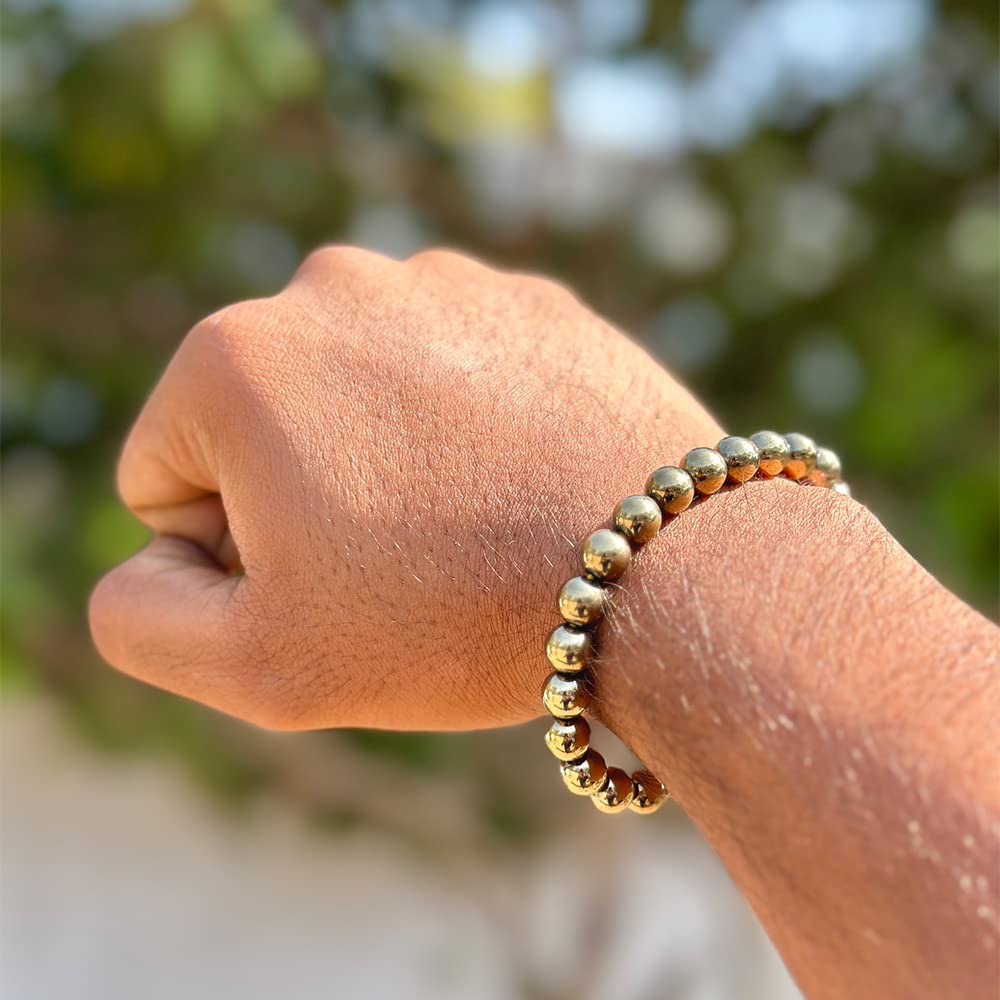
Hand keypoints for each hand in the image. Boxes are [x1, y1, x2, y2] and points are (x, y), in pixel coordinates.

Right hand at [90, 247, 721, 730]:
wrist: (666, 573)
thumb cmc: (456, 620)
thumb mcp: (257, 665)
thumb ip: (140, 615)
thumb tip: (154, 553)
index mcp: (236, 357)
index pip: (165, 476)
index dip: (230, 558)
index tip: (328, 584)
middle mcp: (332, 286)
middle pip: (266, 429)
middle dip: (307, 501)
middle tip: (405, 560)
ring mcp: (444, 280)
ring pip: (363, 400)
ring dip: (391, 464)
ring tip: (470, 523)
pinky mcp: (530, 298)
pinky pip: (456, 378)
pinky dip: (470, 433)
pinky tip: (521, 482)